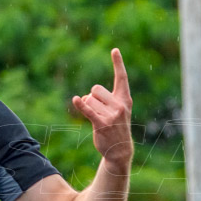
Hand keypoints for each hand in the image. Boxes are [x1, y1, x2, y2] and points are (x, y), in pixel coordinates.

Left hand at [71, 48, 133, 171]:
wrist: (120, 150)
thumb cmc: (116, 128)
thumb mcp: (117, 111)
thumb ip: (106, 99)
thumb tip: (85, 97)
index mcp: (125, 100)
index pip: (122, 78)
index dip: (118, 63)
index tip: (114, 50)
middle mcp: (120, 105)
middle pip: (96, 88)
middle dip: (92, 97)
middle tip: (98, 111)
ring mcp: (112, 115)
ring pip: (89, 99)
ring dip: (87, 107)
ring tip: (96, 118)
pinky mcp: (101, 124)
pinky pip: (88, 110)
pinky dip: (80, 105)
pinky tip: (76, 100)